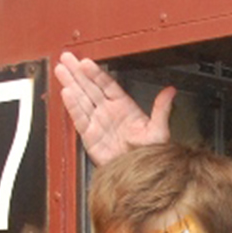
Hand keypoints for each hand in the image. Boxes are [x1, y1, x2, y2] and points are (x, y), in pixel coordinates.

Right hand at [54, 52, 175, 165]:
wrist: (138, 174)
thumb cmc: (149, 153)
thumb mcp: (159, 130)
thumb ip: (161, 109)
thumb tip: (170, 91)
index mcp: (124, 107)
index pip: (107, 85)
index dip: (96, 73)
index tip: (86, 62)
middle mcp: (109, 112)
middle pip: (90, 87)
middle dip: (78, 72)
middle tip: (67, 58)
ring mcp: (98, 123)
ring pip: (82, 99)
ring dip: (71, 84)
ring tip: (61, 70)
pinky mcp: (90, 136)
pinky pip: (79, 118)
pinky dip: (72, 106)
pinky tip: (66, 93)